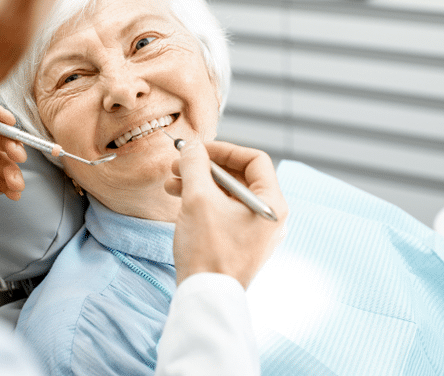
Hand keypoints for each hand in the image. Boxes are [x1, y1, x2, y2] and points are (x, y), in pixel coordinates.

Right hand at [164, 140, 287, 288]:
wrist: (205, 296)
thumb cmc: (208, 249)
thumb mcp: (198, 198)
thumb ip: (195, 165)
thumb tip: (191, 147)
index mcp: (272, 204)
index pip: (255, 160)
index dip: (224, 150)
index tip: (198, 150)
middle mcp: (269, 217)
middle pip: (240, 177)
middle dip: (206, 167)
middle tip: (178, 164)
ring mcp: (256, 232)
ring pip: (228, 195)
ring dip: (199, 184)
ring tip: (171, 183)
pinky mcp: (241, 244)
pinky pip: (224, 213)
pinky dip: (204, 203)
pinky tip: (179, 200)